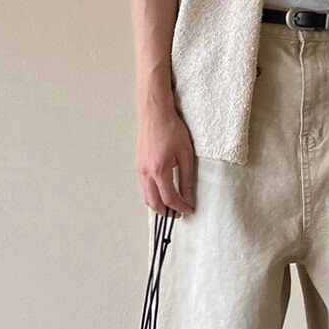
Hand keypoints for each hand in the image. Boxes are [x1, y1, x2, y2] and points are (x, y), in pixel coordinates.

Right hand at [137, 84, 196, 218]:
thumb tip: (187, 195)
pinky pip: (144, 188)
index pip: (170, 199)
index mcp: (160, 171)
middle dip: (166, 212)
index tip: (189, 210)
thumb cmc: (171, 129)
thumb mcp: (186, 154)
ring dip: (158, 206)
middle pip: (154, 203)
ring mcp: (141, 170)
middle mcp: (147, 173)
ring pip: (147, 197)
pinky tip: (161, 194)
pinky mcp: (140, 166)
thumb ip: (187, 177)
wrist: (155, 113)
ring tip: (170, 207)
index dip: (180, 208)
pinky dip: (152, 196)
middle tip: (178, 214)